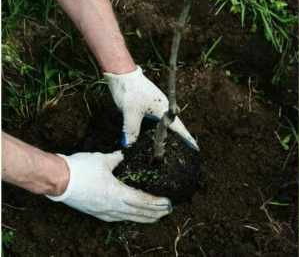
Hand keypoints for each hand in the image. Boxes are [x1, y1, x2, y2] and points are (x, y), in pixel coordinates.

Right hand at [46, 151, 171, 222]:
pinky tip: (132, 216)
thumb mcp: (103, 159)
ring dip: (144, 217)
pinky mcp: (96, 212)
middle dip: (154, 213)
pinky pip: (117, 218)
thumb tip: (125, 154)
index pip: (142, 200)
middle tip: (167, 212)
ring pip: (128, 217)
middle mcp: (112, 206)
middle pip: (138, 212)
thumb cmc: (79, 169)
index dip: (156, 203)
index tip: (167, 203)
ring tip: (156, 217)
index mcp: (116, 193)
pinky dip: (129, 217)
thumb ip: (117, 158)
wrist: (57, 180)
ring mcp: (103, 211)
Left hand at [104, 66, 197, 149]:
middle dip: (176, 137)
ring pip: (161, 124)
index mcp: (163, 109)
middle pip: (172, 126)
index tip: (195, 147)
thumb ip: (131, 130)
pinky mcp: (147, 105)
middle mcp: (162, 108)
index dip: (186, 138)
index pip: (178, 127)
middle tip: (178, 149)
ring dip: (161, 133)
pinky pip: (153, 120)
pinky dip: (152, 128)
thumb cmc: (130, 91)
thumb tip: (129, 145)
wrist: (123, 74)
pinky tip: (145, 135)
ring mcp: (155, 106)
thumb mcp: (130, 112)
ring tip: (160, 146)